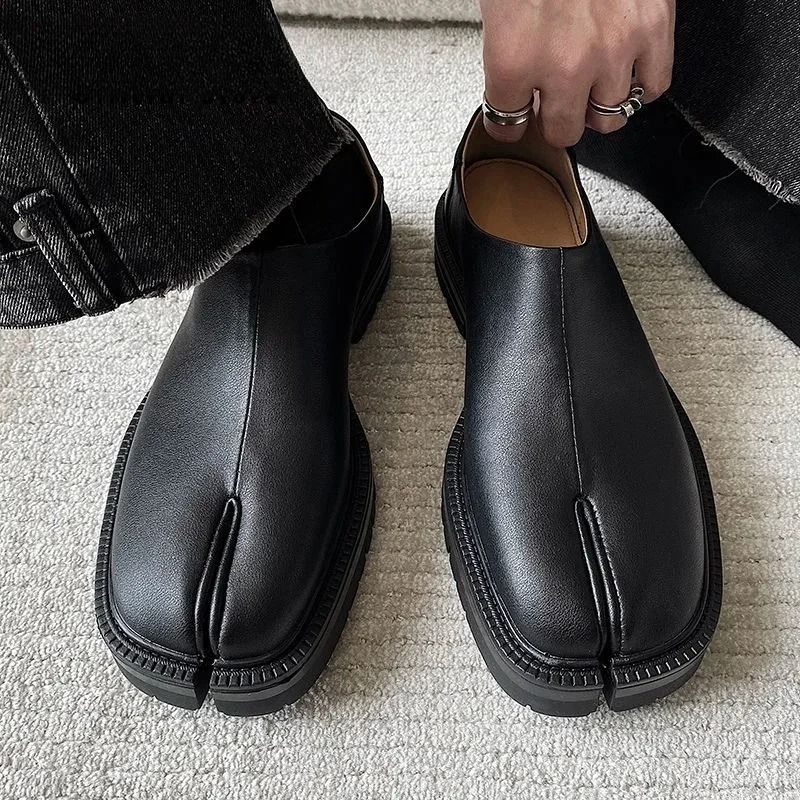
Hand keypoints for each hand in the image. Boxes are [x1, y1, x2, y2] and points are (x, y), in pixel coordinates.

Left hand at [480, 0, 674, 145]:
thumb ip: (509, 46)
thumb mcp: (498, 3)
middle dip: (555, 120)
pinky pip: (654, 86)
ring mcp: (613, 52)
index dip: (509, 122)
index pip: (507, 124)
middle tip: (555, 104)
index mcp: (513, 59)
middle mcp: (564, 66)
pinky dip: (641, 85)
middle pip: (563, 132)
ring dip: (597, 105)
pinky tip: (629, 71)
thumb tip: (519, 78)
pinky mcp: (653, 30)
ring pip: (609, 118)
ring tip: (592, 86)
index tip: (513, 118)